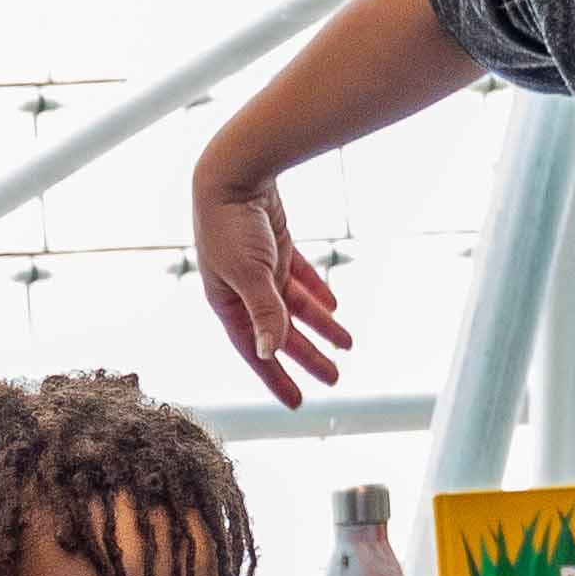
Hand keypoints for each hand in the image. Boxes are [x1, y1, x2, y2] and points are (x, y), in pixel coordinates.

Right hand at [188, 170, 352, 408]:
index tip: (296, 402)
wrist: (232, 173)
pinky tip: (334, 306)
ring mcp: (261, 269)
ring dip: (321, 325)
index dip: (276, 378)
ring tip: (346, 344)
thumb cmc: (230, 224)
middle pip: (281, 332)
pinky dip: (317, 293)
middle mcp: (243, 291)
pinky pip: (300, 279)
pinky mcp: (276, 248)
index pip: (255, 350)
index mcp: (228, 303)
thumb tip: (270, 353)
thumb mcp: (249, 273)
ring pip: (295, 307)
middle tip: (334, 379)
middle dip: (308, 355)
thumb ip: (263, 313)